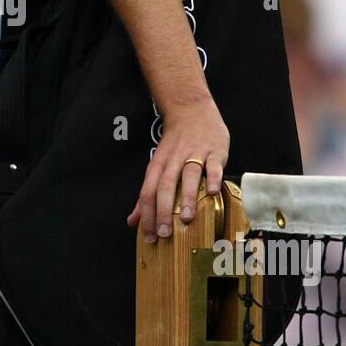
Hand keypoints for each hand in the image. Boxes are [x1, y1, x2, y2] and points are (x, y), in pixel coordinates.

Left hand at [126, 96, 229, 243]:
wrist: (191, 109)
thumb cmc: (175, 143)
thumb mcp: (158, 165)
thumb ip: (147, 195)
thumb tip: (132, 221)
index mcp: (158, 165)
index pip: (148, 192)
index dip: (147, 215)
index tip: (149, 236)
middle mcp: (174, 160)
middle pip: (165, 186)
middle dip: (164, 211)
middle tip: (165, 233)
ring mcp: (195, 154)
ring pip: (188, 176)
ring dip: (187, 197)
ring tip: (187, 218)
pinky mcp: (214, 150)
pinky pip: (213, 165)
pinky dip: (212, 178)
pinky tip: (212, 193)